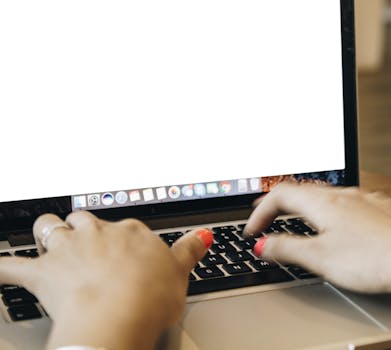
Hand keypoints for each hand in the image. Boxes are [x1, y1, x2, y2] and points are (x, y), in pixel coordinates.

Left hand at [0, 211, 211, 349]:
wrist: (118, 315)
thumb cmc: (149, 296)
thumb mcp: (180, 272)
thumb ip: (189, 250)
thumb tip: (203, 236)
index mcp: (131, 233)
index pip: (125, 227)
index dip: (123, 237)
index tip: (125, 246)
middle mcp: (98, 234)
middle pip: (84, 220)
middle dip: (82, 227)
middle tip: (84, 237)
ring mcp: (69, 250)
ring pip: (49, 228)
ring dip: (46, 231)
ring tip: (47, 236)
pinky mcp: (43, 274)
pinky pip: (12, 267)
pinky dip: (4, 268)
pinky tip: (0, 269)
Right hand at [244, 182, 390, 294]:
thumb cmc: (375, 259)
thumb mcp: (320, 258)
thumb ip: (287, 249)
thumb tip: (263, 244)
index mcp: (324, 202)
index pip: (280, 195)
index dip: (260, 211)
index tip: (252, 230)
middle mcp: (345, 195)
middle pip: (302, 191)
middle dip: (279, 204)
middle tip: (265, 215)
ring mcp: (366, 201)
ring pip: (327, 196)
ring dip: (305, 206)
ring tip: (297, 217)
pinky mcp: (383, 211)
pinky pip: (350, 203)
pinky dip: (332, 211)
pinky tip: (341, 222)